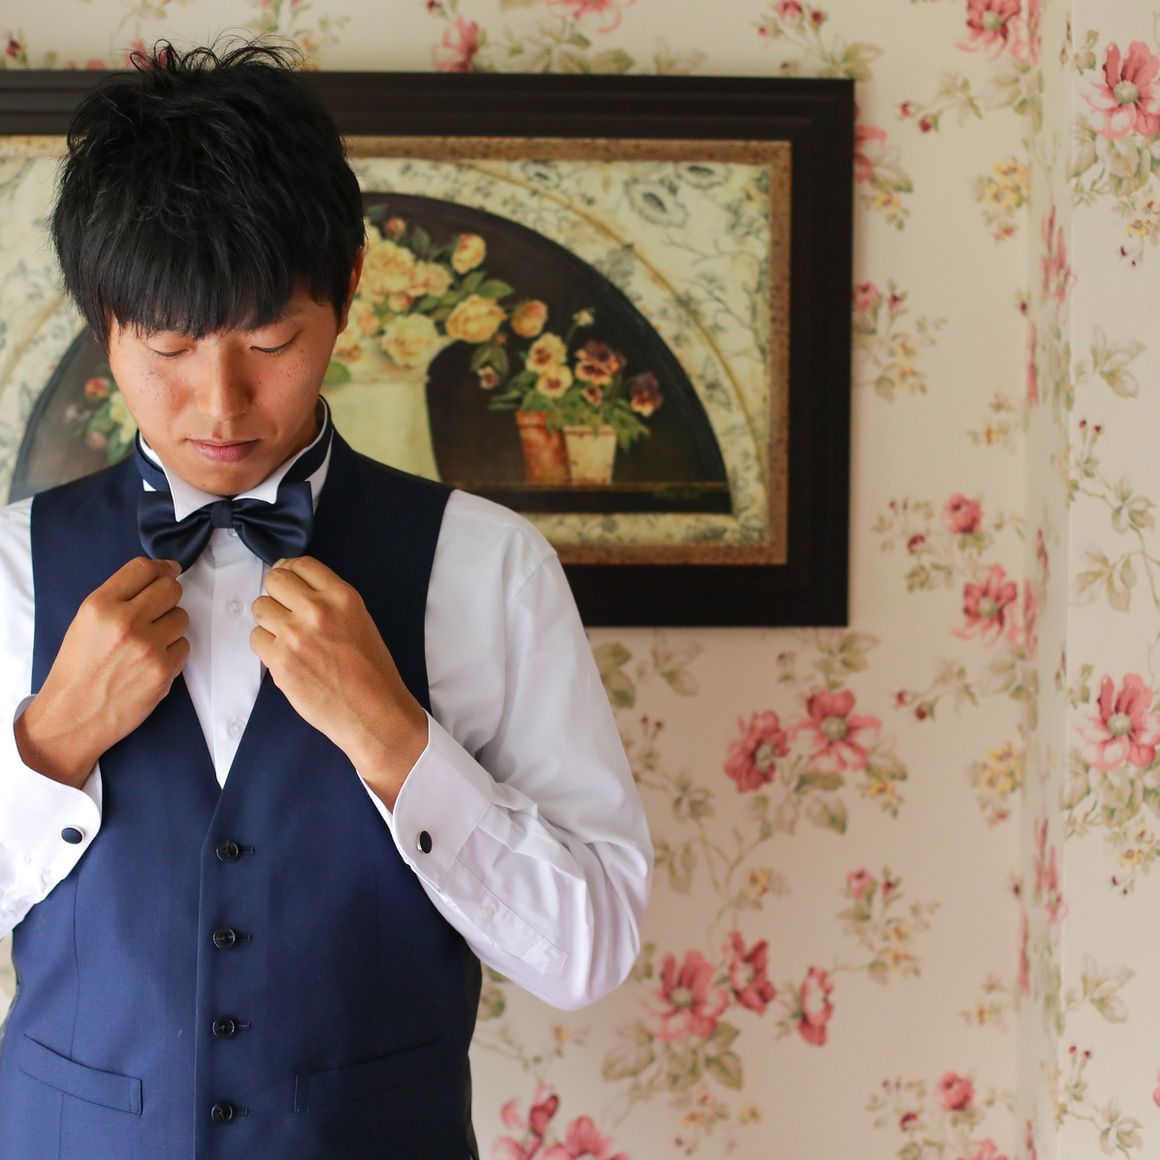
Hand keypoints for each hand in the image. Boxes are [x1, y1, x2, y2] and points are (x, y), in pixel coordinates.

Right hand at [16, 556, 188, 787]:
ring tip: (148, 642)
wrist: (73, 715)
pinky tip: (151, 662)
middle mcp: (125, 622)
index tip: (169, 571)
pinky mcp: (163, 670)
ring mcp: (147, 647)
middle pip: (171, 588)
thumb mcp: (86, 622)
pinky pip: (184, 646)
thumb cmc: (79, 668)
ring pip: (182, 617)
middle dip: (169, 596)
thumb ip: (120, 596)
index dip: (162, 568)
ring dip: (171, 626)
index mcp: (100, 605)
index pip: (144, 568)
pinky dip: (173, 652)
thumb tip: (162, 572)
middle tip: (158, 610)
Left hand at [250, 557, 426, 808]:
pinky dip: (266, 647)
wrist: (373, 712)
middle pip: (274, 580)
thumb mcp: (360, 620)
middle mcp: (317, 610)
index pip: (301, 564)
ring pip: (260, 607)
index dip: (290, 572)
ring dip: (269, 621)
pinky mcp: (279, 660)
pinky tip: (285, 658)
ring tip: (287, 638)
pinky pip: (256, 639)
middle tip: (285, 612)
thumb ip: (329, 602)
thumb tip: (294, 589)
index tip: (289, 583)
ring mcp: (295, 634)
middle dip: (276, 593)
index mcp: (342, 596)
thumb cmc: (372, 672)